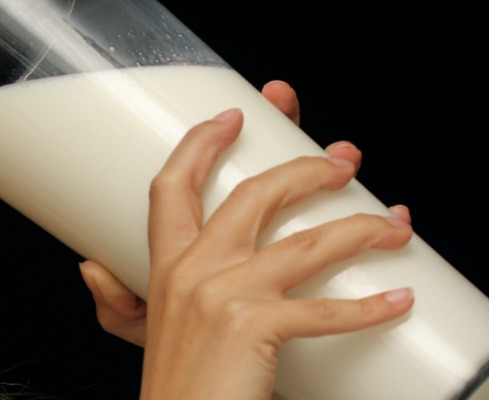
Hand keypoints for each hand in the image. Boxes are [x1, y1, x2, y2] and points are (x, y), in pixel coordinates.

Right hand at [78, 80, 410, 346]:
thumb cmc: (173, 386)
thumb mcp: (135, 334)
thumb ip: (115, 299)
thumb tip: (90, 265)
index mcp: (168, 263)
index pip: (174, 185)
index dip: (202, 143)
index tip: (235, 116)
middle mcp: (195, 269)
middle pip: (253, 195)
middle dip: (305, 169)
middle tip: (343, 162)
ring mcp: (225, 295)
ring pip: (305, 243)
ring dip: (359, 229)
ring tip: (394, 226)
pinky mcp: (255, 328)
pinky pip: (324, 311)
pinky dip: (367, 307)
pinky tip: (397, 300)